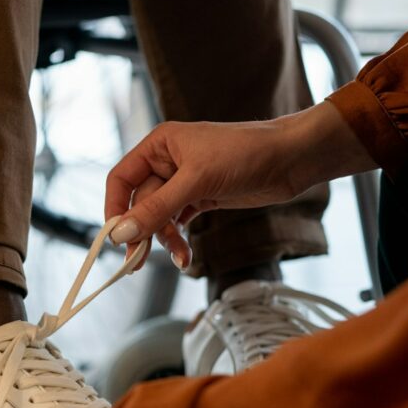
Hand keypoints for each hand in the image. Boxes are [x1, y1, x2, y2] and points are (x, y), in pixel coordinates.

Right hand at [104, 102, 374, 268]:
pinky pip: (178, 222)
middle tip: (139, 262)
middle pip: (140, 204)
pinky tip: (185, 255)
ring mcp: (184, 181)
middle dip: (144, 232)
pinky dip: (179, 239)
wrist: (293, 158)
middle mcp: (167, 162)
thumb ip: (157, 209)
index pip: (121, 179)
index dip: (114, 209)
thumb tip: (122, 233)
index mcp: (159, 145)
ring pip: (159, 217)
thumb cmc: (247, 152)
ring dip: (165, 240)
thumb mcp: (197, 182)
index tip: (116, 238)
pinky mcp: (201, 197)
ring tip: (180, 257)